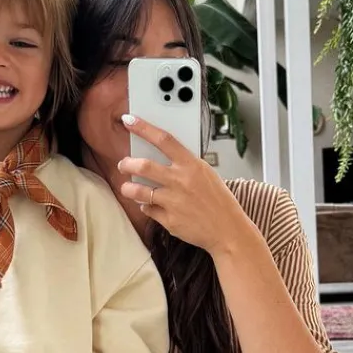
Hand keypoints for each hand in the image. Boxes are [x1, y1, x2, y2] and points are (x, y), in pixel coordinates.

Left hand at [117, 114, 246, 254]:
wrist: (228, 231)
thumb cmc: (219, 201)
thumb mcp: (206, 174)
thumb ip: (184, 164)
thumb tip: (160, 156)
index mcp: (192, 165)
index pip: (164, 139)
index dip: (143, 128)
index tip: (129, 121)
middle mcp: (180, 181)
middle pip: (143, 166)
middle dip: (127, 163)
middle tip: (123, 164)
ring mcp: (173, 202)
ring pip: (138, 191)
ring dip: (128, 188)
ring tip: (127, 187)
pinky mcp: (169, 220)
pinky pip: (148, 209)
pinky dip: (146, 206)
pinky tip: (150, 205)